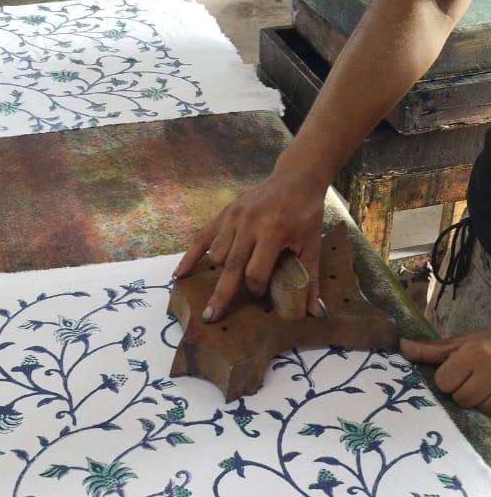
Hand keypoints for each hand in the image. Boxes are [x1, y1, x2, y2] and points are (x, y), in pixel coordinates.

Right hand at [175, 158, 326, 321]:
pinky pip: (202, 238)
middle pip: (231, 266)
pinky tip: (181, 275)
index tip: (261, 294)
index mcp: (273, 231)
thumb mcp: (312, 244)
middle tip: (210, 317)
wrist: (295, 179)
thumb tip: (315, 312)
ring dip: (219, 272)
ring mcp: (233, 217)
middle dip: (221, 294)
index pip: (256, 271)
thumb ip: (311, 279)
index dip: (256, 288)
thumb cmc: (305, 214)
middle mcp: (249, 224)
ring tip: (223, 283)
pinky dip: (191, 257)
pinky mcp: (224, 213)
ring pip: (216, 254)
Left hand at [401, 330, 490, 413]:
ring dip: (480, 400)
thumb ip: (432, 350)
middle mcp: (490, 369)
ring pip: (478, 408)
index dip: (449, 377)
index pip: (444, 381)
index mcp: (474, 353)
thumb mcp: (463, 342)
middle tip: (477, 377)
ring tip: (489, 384)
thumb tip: (401, 346)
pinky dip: (490, 405)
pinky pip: (490, 412)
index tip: (462, 368)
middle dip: (465, 390)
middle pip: (460, 398)